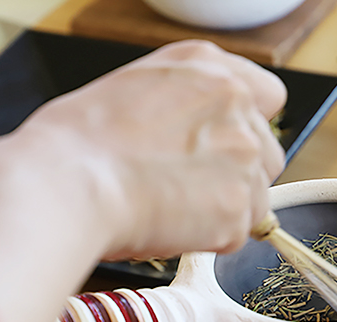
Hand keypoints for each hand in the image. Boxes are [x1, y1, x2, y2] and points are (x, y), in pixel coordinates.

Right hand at [5, 40, 286, 258]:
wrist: (67, 185)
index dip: (248, 126)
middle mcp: (237, 106)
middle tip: (188, 185)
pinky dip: (211, 238)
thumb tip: (205, 134)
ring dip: (225, 208)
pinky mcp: (239, 208)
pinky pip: (239, 232)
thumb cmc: (78, 140)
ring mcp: (244, 158)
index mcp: (211, 68)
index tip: (226, 144)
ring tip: (172, 206)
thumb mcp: (138, 87)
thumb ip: (189, 102)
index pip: (269, 97)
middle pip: (268, 153)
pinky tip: (171, 224)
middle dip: (238, 174)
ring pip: (257, 197)